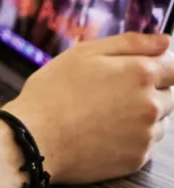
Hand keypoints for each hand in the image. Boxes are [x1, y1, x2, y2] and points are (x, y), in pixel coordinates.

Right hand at [6, 32, 173, 183]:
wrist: (39, 136)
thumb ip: (130, 43)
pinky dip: (133, 135)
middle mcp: (150, 105)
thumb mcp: (85, 52)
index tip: (135, 67)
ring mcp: (146, 135)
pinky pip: (147, 142)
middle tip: (112, 89)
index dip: (158, 63)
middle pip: (169, 94)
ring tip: (106, 110)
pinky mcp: (139, 158)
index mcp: (140, 73)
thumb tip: (165, 41)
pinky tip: (105, 129)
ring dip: (143, 113)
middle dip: (149, 89)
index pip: (173, 66)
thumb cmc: (56, 89)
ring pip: (160, 119)